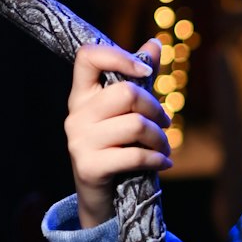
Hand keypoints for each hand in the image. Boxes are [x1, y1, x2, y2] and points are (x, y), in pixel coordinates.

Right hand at [65, 39, 171, 227]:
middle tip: (166, 123)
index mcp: (82, 95)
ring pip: (136, 124)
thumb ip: (139, 79)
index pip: (88, 55)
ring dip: (161, 138)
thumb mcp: (127, 112)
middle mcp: (76, 114)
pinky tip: (164, 163)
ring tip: (164, 147)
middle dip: (156, 108)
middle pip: (126, 92)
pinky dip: (158, 159)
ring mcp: (79, 141)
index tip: (144, 71)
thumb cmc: (118, 148)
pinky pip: (134, 155)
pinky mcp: (89, 166)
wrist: (103, 197)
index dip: (118, 55)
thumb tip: (155, 43)